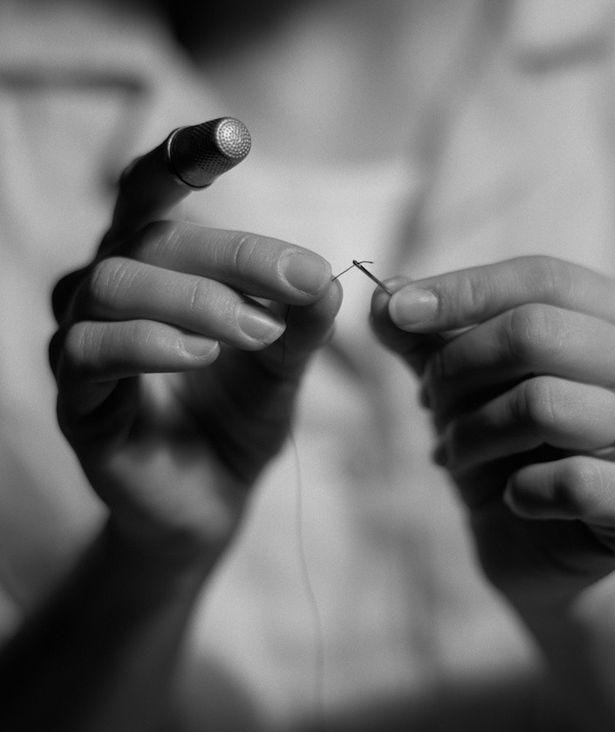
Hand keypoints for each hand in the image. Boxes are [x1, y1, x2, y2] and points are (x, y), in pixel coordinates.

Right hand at [49, 132, 340, 559]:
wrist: (208, 501)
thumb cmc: (237, 420)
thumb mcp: (282, 364)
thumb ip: (300, 320)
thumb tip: (327, 275)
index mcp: (153, 267)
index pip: (153, 193)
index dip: (185, 156)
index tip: (236, 136)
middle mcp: (105, 291)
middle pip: (149, 238)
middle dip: (231, 253)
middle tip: (302, 279)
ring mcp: (81, 343)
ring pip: (113, 285)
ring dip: (196, 301)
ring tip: (257, 332)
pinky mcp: (75, 401)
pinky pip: (90, 352)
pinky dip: (147, 345)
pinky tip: (198, 355)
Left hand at [370, 256, 614, 607]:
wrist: (538, 549)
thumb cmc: (505, 452)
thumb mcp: (460, 387)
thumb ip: (424, 340)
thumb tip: (382, 295)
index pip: (541, 278)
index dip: (462, 291)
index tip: (398, 312)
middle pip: (536, 333)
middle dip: (458, 371)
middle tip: (430, 407)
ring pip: (543, 404)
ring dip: (473, 434)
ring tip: (455, 455)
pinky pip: (570, 482)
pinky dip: (519, 493)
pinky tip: (513, 499)